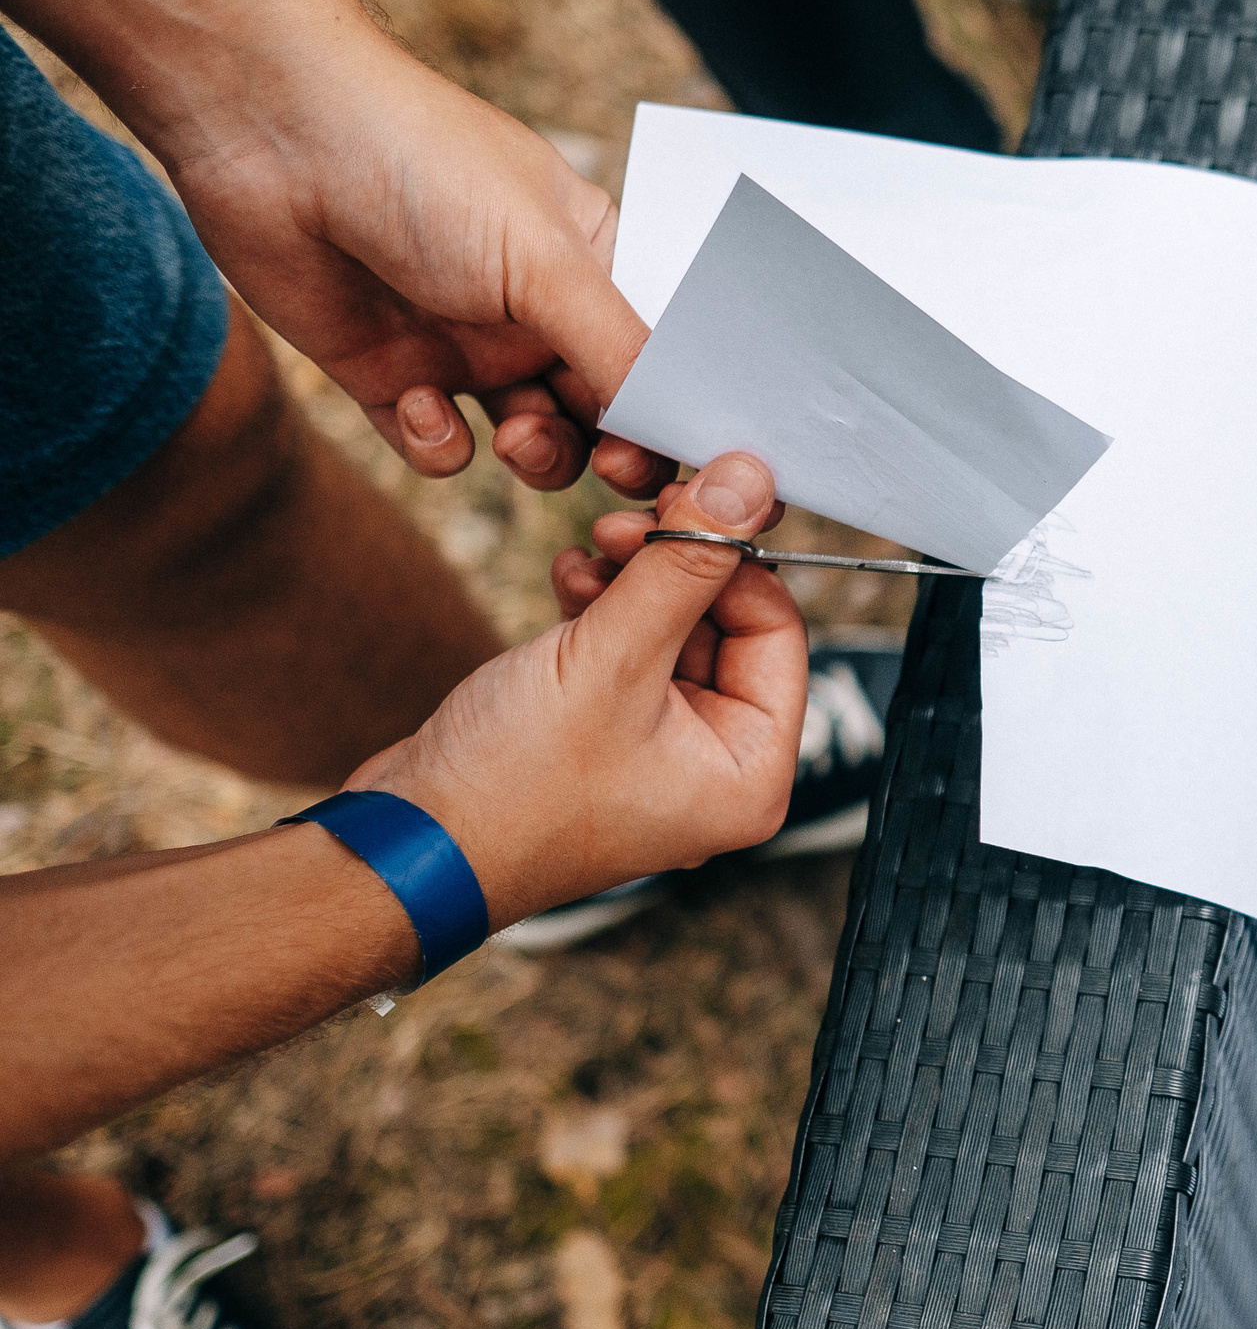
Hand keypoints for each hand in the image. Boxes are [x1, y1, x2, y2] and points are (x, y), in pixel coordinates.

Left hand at [166, 38, 675, 496]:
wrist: (270, 133)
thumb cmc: (425, 166)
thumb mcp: (546, 260)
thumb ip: (620, 350)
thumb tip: (687, 431)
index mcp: (593, 266)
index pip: (661, 359)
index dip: (680, 411)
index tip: (690, 449)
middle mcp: (538, 312)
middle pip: (607, 415)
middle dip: (615, 446)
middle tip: (614, 463)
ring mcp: (465, 347)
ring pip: (534, 444)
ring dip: (537, 454)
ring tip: (515, 434)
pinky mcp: (390, 376)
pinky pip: (439, 448)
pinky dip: (438, 444)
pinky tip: (418, 403)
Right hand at [346, 453, 804, 923]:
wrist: (406, 846)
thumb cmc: (513, 783)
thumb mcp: (611, 657)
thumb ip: (685, 564)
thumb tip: (748, 482)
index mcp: (751, 774)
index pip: (778, 633)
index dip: (734, 561)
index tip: (686, 500)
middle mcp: (716, 770)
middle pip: (726, 627)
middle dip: (675, 565)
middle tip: (623, 519)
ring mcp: (658, 752)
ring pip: (672, 630)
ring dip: (633, 579)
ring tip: (587, 553)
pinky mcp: (604, 733)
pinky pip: (626, 651)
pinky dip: (602, 608)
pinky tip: (566, 580)